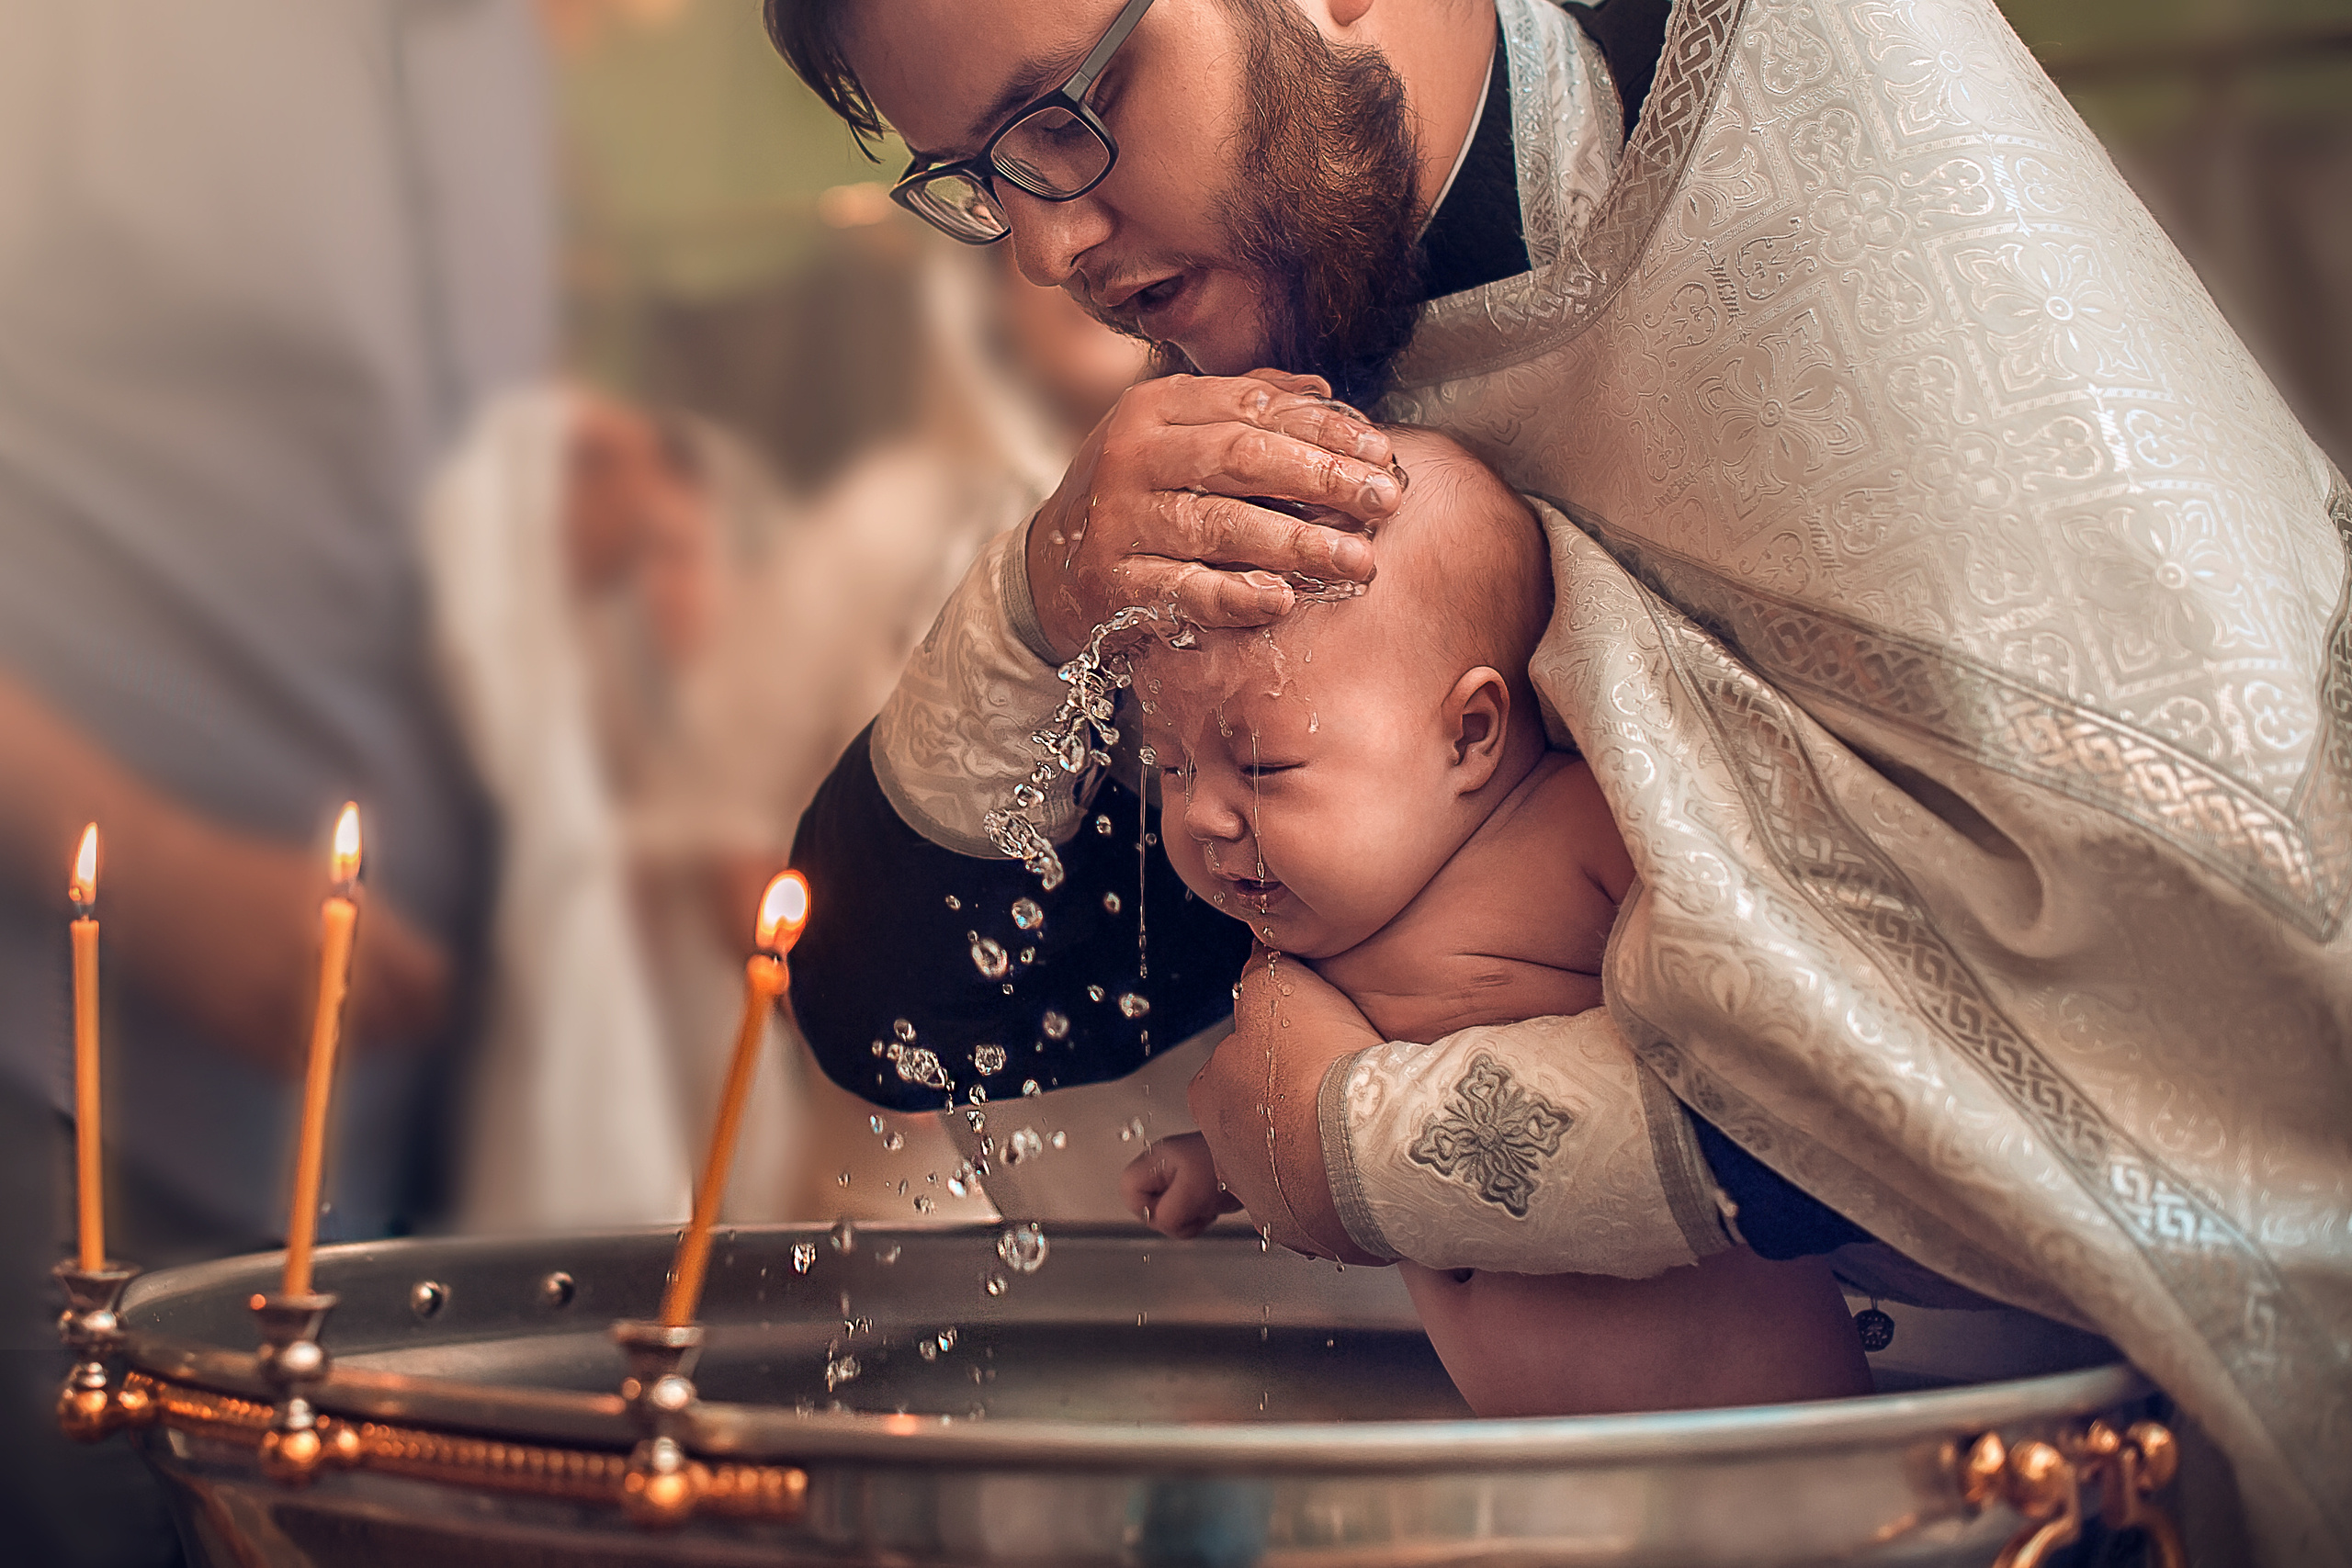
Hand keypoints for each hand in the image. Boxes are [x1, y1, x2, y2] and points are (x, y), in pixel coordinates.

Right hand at [110, 816, 451, 1076]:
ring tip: (364, 1031)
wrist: (153, 882)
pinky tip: (313, 1040)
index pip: (425, 975)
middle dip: (410, 1024)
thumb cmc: (242, 873)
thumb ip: (375, 924)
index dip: (440, 995)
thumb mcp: (322, 880)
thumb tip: (428, 972)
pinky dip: (313, 1060)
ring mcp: (274, 996)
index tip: (441, 1002)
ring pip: (348, 1045)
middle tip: (414, 1026)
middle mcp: (317, 957)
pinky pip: (293, 1064)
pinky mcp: (234, 1027)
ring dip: (364, 1044)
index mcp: (347, 916)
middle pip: (393, 1017)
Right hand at [1024, 370, 1402, 660]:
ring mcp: (1119, 523)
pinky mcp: (1113, 586)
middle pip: (1241, 458)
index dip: (1322, 428)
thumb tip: (1324, 392)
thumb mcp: (1178, 435)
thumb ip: (1246, 407)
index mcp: (1155, 409)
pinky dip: (1235, 596)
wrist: (1051, 570)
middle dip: (1322, 478)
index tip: (1381, 453)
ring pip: (1219, 525)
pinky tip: (1282, 599)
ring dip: (1297, 543)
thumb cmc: (1139, 496)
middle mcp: (1132, 457)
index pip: (1251, 407)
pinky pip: (1183, 591)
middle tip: (1384, 501)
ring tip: (1358, 559)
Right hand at [1121, 1132, 1244, 1238]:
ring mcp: (1180, 1175)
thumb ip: (1168, 1213)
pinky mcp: (1196, 1186)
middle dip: (1173, 1216)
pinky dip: (1201, 1215)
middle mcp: (1165, 1165)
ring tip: (1208, 1202)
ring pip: (1169, 1212)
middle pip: (1148, 1206)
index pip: (1128, 1190)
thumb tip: (1161, 1222)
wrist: (1262, 1154)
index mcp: (1156, 1159)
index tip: (1170, 1208)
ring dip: (1190, 1217)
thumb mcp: (1193, 1191)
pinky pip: (1187, 1213)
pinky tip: (1215, 1203)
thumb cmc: (1228, 1162)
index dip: (1146, 1208)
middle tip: (1195, 1206)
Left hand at [1187, 944, 1387, 1263]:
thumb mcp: (1279, 990)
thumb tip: (1259, 954)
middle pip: (1251, 1131)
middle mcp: (1228, 1156)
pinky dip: (1340, 1199)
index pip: (1225, 1076)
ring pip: (1283, 1178)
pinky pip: (1322, 1216)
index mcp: (1212, 1095)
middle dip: (1281, 1119)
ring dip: (1310, 1162)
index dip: (1263, 1062)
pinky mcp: (1313, 1237)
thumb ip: (1262, 974)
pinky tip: (1366, 1179)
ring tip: (1349, 1143)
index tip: (1296, 1060)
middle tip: (1324, 1102)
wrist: (1369, 1144)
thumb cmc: (1321, 1065)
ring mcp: (1269, 1204)